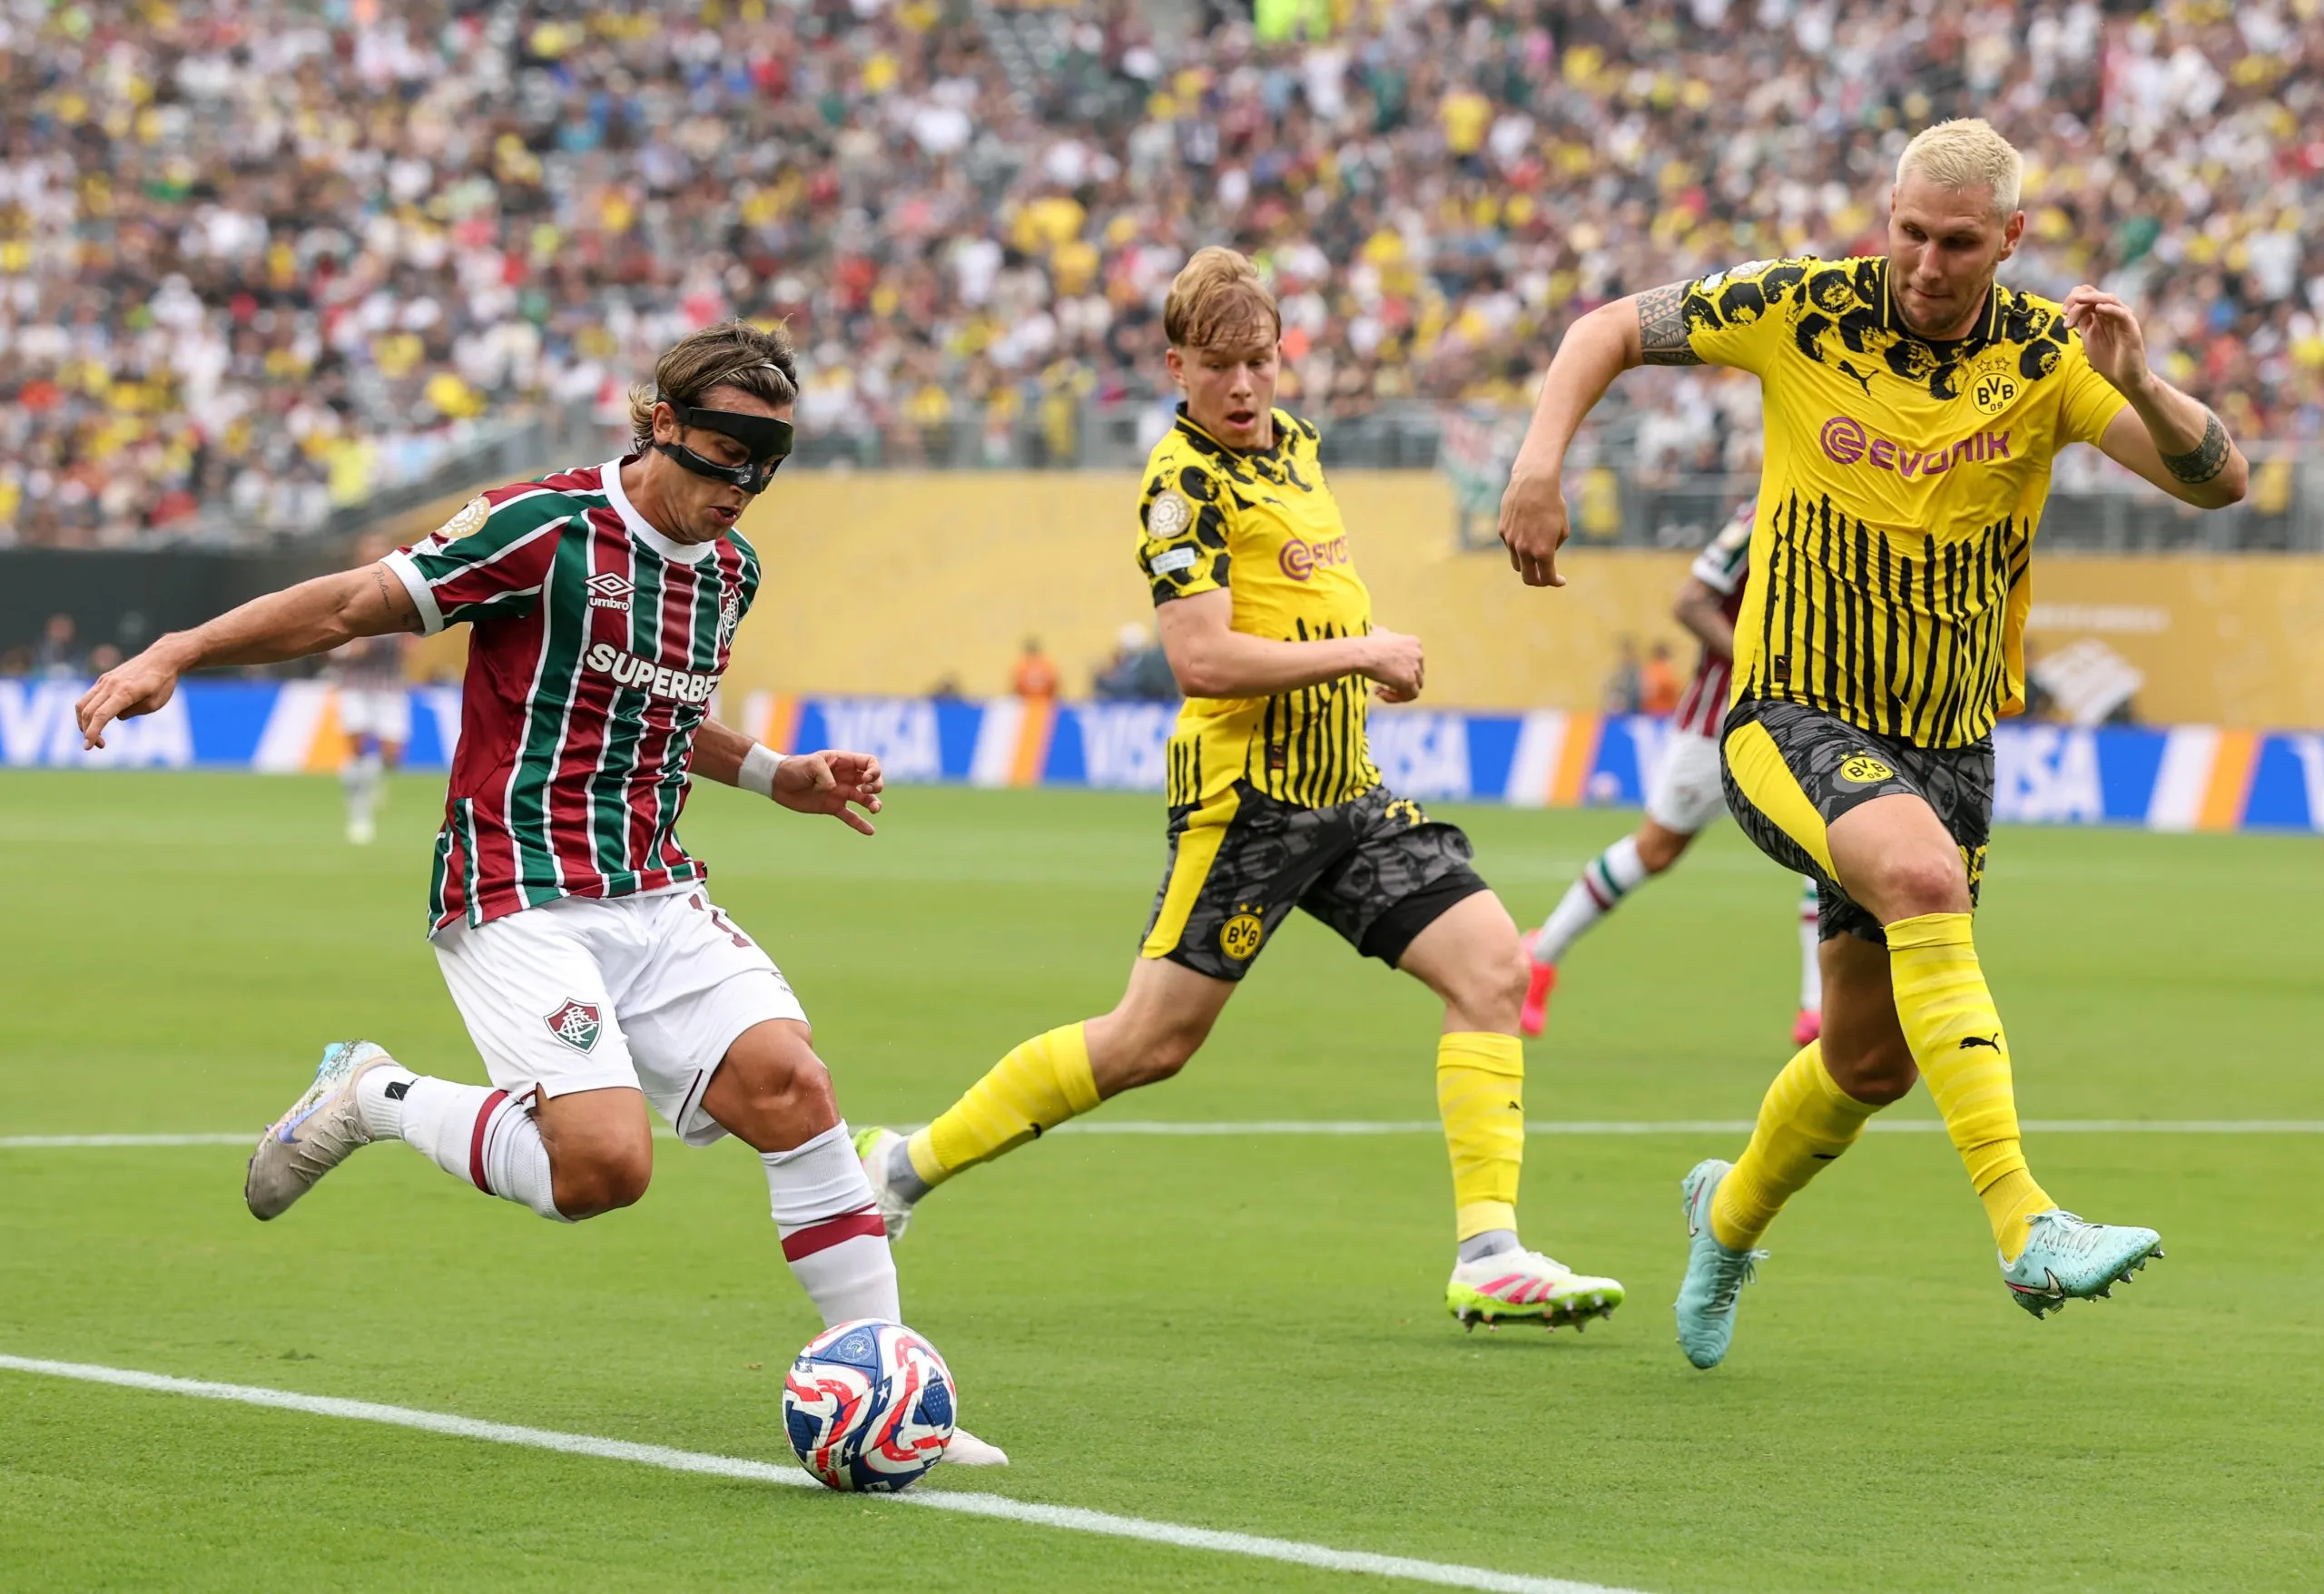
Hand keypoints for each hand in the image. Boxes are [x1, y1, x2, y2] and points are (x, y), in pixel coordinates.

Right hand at [75, 644, 183, 749]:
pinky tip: (97, 720)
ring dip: (83, 722)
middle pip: (88, 711)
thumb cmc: (162, 683)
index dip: (92, 733)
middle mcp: (111, 685)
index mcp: (125, 692)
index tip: (87, 747)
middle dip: (88, 732)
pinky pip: (89, 696)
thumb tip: (114, 716)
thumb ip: (132, 712)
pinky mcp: (104, 678)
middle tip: (100, 746)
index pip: (101, 715)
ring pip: (83, 703)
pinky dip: (88, 711)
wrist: (161, 658)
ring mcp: (105, 680)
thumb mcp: (154, 704)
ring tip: (94, 735)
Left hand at [772, 749, 884, 835]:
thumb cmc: (794, 767)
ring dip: (874, 804)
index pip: (869, 763)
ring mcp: (840, 793)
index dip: (874, 771)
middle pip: (872, 781)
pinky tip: (870, 831)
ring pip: (865, 799)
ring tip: (875, 810)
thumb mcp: (811, 764)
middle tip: (866, 791)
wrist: (778, 782)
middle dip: (876, 786)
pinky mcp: (833, 807)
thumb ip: (825, 774)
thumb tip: (834, 789)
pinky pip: (850, 816)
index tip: (866, 779)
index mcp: (843, 762)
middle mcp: (846, 777)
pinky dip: (860, 824)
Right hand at [1362, 627, 1423, 701]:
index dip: (1402, 668)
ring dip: (1398, 691)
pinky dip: (1396, 698)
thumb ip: (1385, 635)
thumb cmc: (1368, 644)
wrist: (1363, 654)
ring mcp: (1415, 669)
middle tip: (1383, 682)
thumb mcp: (1379, 633)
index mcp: (1414, 643)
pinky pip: (1410, 696)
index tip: (1386, 670)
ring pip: (1414, 686)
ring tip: (1379, 689)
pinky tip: (1380, 693)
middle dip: (1400, 680)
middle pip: (1416, 674)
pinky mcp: (1409, 682)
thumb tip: (1377, 631)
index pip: (1415, 660)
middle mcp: (1419, 655)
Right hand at [1497, 462, 1569, 587]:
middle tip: (1545, 577)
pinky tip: (1527, 530)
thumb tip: (1545, 557)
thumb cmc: (1553, 504)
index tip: (1561, 580)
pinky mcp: (1502, 531)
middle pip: (1528, 578)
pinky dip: (1519, 545)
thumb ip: (1554, 548)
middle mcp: (1524, 550)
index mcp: (1543, 551)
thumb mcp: (1562, 529)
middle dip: (1538, 581)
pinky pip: (1510, 545)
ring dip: (1527, 564)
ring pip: (1517, 563)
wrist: (1534, 482)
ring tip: (1536, 555)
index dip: (1555, 582)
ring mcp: (1510, 541)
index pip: (1547, 578)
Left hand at [2060, 286, 2150, 394]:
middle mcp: (2112, 313)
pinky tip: (2098, 309)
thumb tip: (2069, 311)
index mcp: (2101, 315)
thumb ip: (2082, 324)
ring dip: (2091, 299)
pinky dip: (2110, 309)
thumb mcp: (2089, 338)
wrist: (2124, 378)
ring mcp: (2123, 319)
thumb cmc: (2107, 359)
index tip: (2063, 313)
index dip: (2073, 299)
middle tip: (2065, 312)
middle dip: (2078, 300)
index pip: (2088, 295)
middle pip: (2096, 295)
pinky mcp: (2131, 328)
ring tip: (2078, 301)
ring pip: (2109, 299)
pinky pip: (2122, 313)